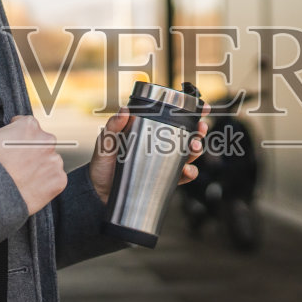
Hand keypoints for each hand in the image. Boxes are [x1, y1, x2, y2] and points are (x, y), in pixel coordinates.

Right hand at [0, 115, 67, 215]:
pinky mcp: (59, 180)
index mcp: (29, 126)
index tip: (8, 145)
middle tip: (13, 162)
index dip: (14, 134)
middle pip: (39, 142)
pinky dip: (44, 182)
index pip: (25, 124)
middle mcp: (47, 141)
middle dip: (28, 150)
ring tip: (20, 176)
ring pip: (48, 160)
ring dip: (37, 166)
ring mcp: (54, 162)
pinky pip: (54, 178)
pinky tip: (28, 185)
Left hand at [88, 110, 208, 204]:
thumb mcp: (105, 142)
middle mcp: (159, 145)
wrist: (98, 192)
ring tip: (194, 148)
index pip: (172, 118)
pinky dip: (189, 172)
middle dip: (199, 131)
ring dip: (197, 150)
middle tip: (200, 129)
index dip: (191, 112)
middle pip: (187, 135)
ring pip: (189, 154)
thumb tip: (125, 110)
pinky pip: (182, 175)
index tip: (202, 108)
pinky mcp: (163, 179)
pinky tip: (187, 170)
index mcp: (148, 131)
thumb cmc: (102, 164)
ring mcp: (163, 163)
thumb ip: (113, 126)